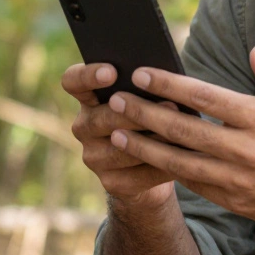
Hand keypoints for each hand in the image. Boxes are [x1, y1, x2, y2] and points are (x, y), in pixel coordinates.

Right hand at [61, 62, 177, 210]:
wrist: (151, 169)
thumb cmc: (152, 121)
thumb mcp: (145, 101)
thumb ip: (146, 89)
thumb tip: (166, 76)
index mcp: (88, 99)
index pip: (73, 81)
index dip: (88, 76)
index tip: (112, 72)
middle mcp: (84, 127)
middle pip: (101, 118)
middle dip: (137, 112)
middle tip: (170, 104)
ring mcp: (93, 157)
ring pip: (121, 148)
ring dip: (153, 140)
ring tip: (180, 133)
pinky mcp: (110, 182)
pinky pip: (136, 174)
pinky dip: (160, 166)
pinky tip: (181, 159)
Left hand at [106, 46, 254, 233]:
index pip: (205, 98)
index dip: (168, 85)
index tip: (141, 73)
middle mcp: (246, 150)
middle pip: (184, 130)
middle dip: (145, 114)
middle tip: (115, 101)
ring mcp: (238, 180)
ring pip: (180, 163)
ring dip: (145, 148)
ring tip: (116, 134)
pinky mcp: (234, 201)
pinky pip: (193, 185)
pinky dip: (167, 171)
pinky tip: (147, 159)